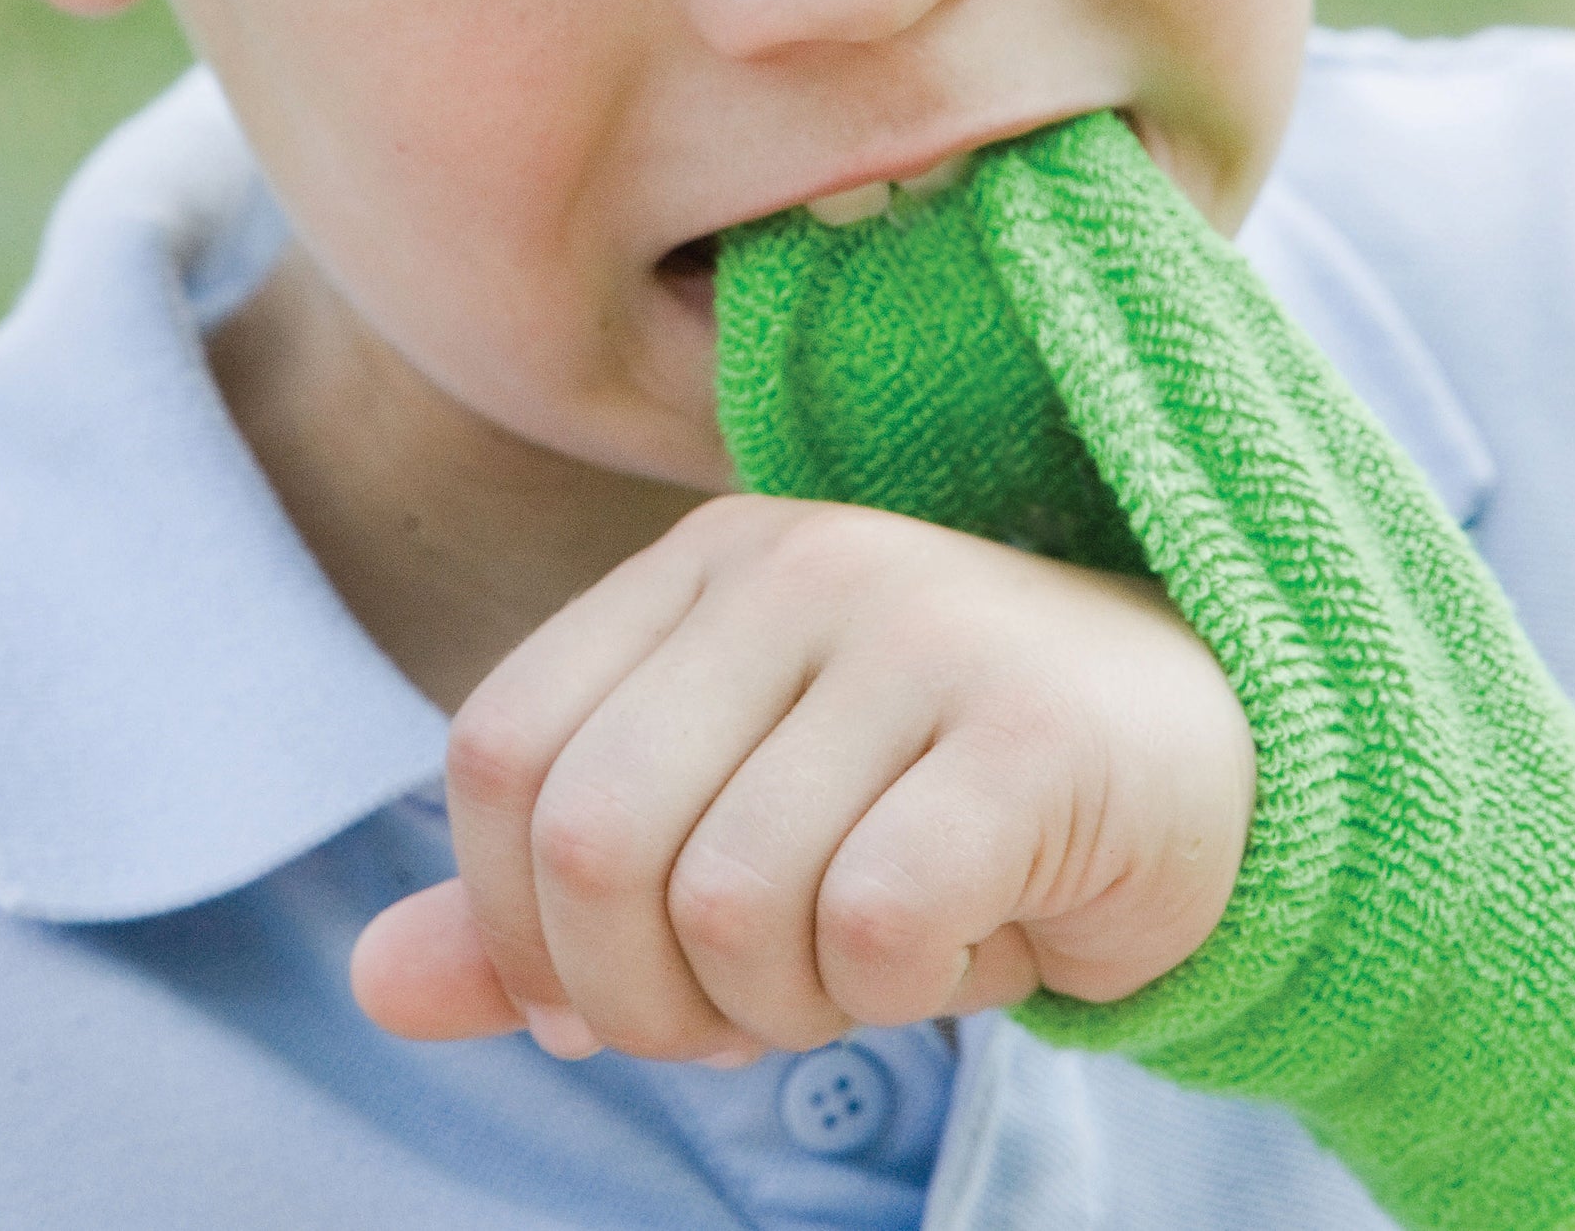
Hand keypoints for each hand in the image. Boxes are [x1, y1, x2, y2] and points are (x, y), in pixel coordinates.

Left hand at [350, 495, 1255, 1061]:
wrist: (1197, 758)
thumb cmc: (932, 801)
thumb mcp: (724, 826)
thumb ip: (551, 901)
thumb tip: (377, 987)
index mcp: (700, 567)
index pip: (499, 748)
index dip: (515, 915)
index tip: (609, 988)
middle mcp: (795, 566)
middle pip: (595, 838)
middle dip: (641, 996)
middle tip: (746, 1009)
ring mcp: (917, 630)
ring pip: (729, 903)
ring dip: (781, 1006)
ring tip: (869, 960)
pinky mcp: (1027, 730)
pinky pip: (871, 928)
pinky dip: (898, 995)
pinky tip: (968, 941)